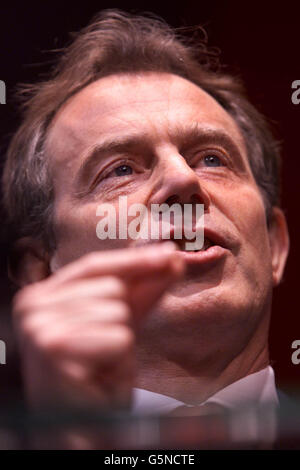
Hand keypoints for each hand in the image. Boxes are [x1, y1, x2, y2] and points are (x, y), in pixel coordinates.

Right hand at [12, 242, 183, 410]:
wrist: (84, 425)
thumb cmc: (98, 372)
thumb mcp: (122, 321)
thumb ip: (144, 287)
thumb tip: (173, 256)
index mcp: (42, 294)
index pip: (95, 265)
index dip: (135, 260)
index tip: (172, 254)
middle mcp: (32, 305)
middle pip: (111, 287)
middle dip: (121, 320)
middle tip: (101, 351)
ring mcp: (39, 326)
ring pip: (118, 311)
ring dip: (119, 342)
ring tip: (99, 364)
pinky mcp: (54, 348)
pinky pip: (119, 338)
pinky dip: (119, 360)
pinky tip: (97, 376)